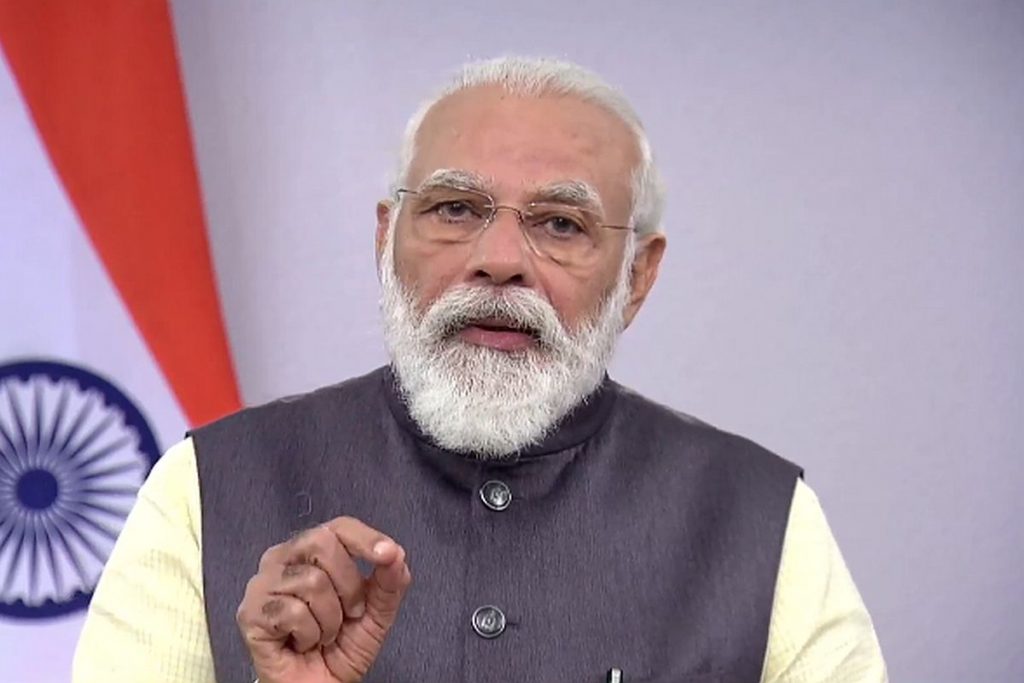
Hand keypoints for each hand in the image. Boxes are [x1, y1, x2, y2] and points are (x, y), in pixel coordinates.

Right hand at [236, 517, 411, 682]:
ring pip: (311, 581)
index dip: (365, 538)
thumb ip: (389, 583)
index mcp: (312, 550)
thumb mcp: (376, 614)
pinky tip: (302, 643)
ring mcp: (262, 584)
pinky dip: (309, 635)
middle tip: (349, 615)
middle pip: (322, 544)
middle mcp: (282, 558)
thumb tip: (396, 554)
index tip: (387, 554)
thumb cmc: (342, 646)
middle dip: (349, 586)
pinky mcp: (250, 613)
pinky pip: (292, 612)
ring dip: (330, 620)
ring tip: (322, 634)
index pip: (339, 527)